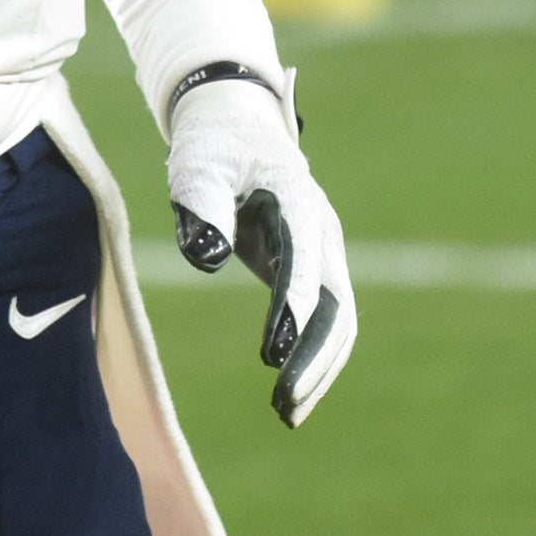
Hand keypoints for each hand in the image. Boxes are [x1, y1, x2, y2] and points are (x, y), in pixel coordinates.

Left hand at [167, 78, 357, 426]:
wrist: (234, 121)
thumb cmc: (211, 144)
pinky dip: (314, 357)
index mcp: (298, 200)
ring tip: (289, 415)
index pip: (303, 263)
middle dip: (313, 358)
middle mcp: (322, 230)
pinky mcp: (311, 266)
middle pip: (335, 304)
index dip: (292, 310)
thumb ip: (201, 205)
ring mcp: (323, 250)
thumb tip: (206, 259)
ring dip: (319, 368)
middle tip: (285, 406)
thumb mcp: (197, 164)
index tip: (274, 356)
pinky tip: (291, 395)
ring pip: (338, 320)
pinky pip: (325, 319)